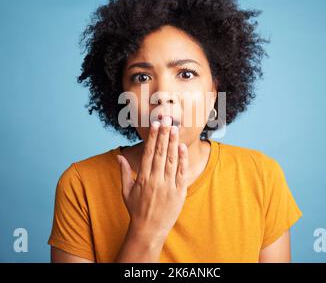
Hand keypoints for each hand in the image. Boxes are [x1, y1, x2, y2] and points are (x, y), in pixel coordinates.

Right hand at [117, 115, 188, 241]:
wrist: (149, 230)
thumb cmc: (136, 210)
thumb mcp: (126, 191)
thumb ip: (124, 172)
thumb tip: (119, 156)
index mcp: (143, 178)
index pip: (148, 153)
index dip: (152, 138)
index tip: (154, 125)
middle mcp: (155, 180)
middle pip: (160, 153)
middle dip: (163, 135)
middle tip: (166, 119)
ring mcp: (168, 186)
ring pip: (171, 160)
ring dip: (172, 143)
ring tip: (174, 128)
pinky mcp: (179, 192)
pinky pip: (181, 173)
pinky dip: (182, 159)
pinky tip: (182, 147)